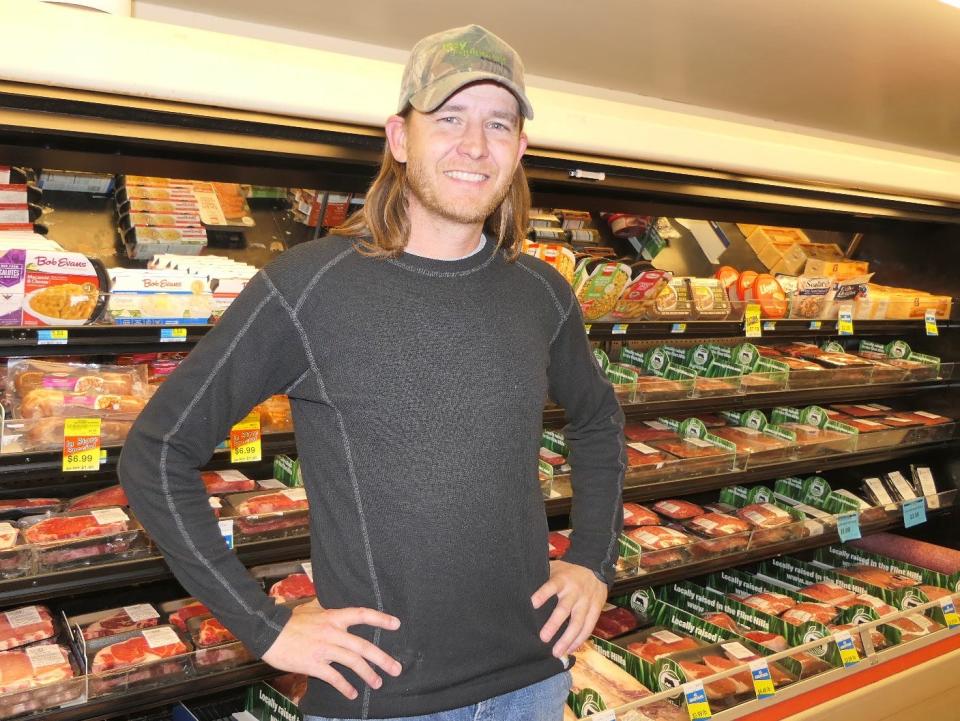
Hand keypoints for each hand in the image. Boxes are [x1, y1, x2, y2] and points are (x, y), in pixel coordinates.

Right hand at [261, 600, 402, 699]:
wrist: (267, 631)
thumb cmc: (288, 621)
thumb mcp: (311, 610)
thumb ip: (325, 613)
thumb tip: (333, 611)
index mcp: (333, 617)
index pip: (362, 614)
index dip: (381, 619)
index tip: (396, 624)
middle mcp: (332, 632)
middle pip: (363, 645)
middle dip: (382, 658)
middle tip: (396, 668)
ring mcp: (324, 649)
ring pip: (352, 662)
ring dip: (368, 674)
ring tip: (378, 683)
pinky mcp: (313, 664)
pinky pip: (334, 677)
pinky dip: (345, 687)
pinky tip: (352, 694)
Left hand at [531, 560, 606, 657]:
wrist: (595, 569)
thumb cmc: (568, 572)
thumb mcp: (555, 569)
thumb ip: (543, 578)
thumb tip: (520, 586)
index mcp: (562, 580)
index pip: (551, 586)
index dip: (543, 594)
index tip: (532, 604)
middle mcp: (574, 591)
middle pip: (564, 609)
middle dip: (554, 624)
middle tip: (543, 638)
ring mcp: (586, 602)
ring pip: (578, 623)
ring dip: (567, 639)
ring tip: (556, 652)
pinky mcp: (595, 610)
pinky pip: (588, 627)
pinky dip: (579, 640)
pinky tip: (570, 650)